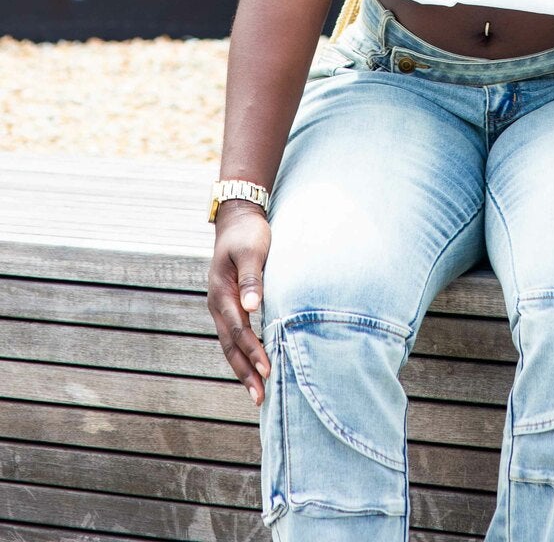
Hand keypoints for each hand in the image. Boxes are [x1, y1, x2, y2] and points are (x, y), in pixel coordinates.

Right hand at [207, 204, 271, 405]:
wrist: (237, 220)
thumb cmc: (248, 234)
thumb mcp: (252, 250)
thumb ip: (253, 277)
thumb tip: (253, 305)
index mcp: (222, 293)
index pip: (239, 330)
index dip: (253, 351)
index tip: (268, 371)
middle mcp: (218, 305)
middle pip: (230, 346)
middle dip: (245, 372)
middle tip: (260, 398)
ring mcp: (222, 307)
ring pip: (230, 345)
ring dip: (243, 369)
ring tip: (258, 393)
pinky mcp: (230, 306)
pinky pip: (234, 336)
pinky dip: (243, 354)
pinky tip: (254, 367)